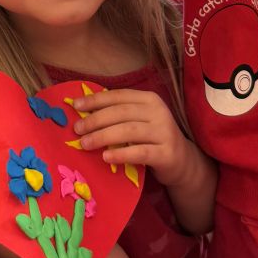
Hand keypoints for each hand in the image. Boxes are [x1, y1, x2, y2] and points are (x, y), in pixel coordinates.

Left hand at [71, 89, 189, 187]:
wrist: (181, 161)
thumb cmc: (151, 138)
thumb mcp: (138, 120)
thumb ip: (118, 114)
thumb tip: (83, 111)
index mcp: (149, 99)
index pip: (119, 96)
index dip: (96, 100)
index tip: (76, 106)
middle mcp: (159, 112)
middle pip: (121, 113)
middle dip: (95, 120)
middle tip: (77, 130)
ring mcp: (165, 132)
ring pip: (129, 131)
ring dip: (103, 136)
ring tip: (85, 144)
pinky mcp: (167, 154)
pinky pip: (140, 152)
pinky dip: (121, 154)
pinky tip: (106, 157)